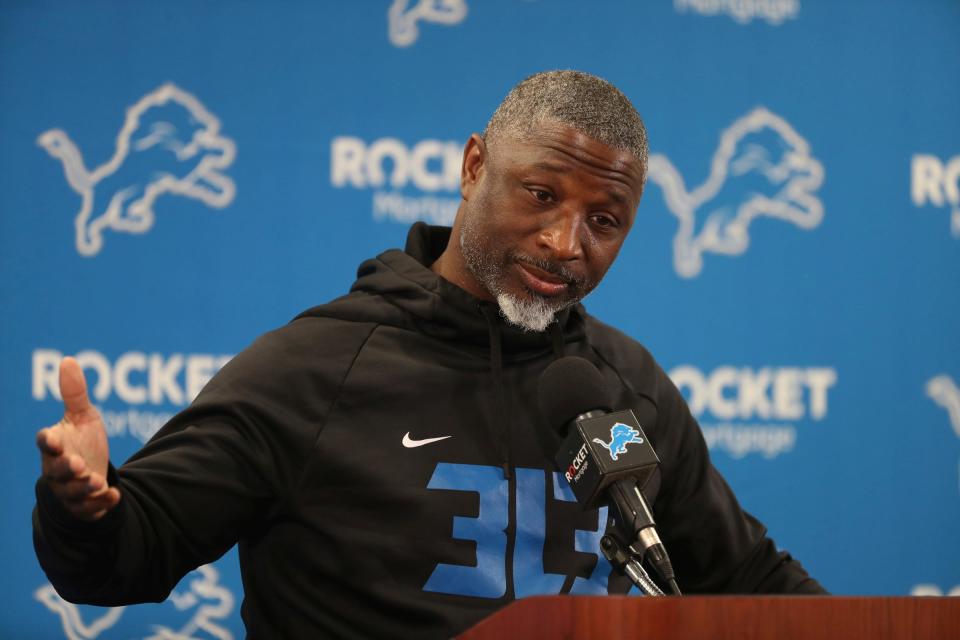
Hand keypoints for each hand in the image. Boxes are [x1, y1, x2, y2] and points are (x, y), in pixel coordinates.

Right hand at [36, 356, 120, 520]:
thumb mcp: (82, 417)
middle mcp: (57, 469)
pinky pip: (90, 508)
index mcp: (55, 446)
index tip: (54, 437)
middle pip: (56, 471)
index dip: (49, 441)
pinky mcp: (85, 505)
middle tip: (77, 464)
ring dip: (84, 487)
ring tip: (97, 481)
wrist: (90, 472)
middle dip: (65, 469)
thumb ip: (75, 394)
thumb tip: (68, 360)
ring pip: (72, 492)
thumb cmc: (81, 442)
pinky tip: (114, 496)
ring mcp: (70, 489)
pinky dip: (102, 504)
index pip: (46, 443)